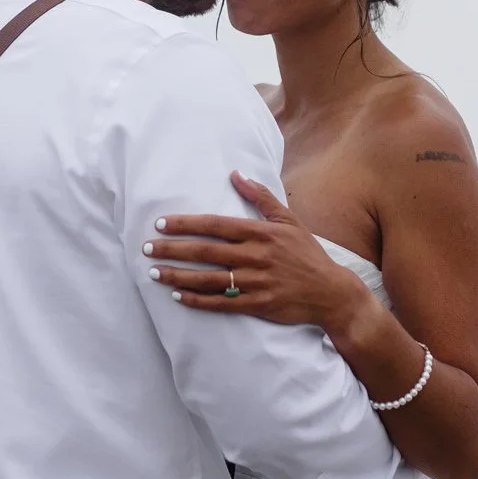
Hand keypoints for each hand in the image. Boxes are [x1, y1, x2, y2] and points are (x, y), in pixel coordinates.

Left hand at [146, 172, 379, 334]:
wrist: (331, 292)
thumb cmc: (307, 254)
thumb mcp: (289, 220)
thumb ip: (261, 197)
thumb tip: (236, 174)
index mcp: (261, 233)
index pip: (215, 225)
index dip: (186, 224)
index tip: (161, 224)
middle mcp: (256, 256)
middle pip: (205, 251)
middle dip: (172, 249)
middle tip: (146, 248)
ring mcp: (256, 282)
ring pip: (209, 279)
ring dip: (178, 276)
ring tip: (154, 273)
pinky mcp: (257, 305)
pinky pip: (221, 303)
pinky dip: (197, 301)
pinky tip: (177, 297)